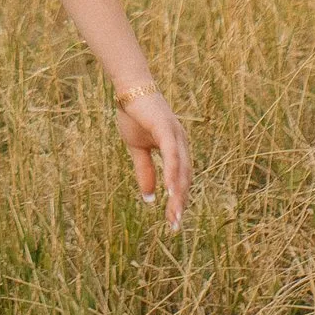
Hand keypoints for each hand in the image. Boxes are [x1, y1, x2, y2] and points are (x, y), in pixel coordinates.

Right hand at [117, 89, 191, 228]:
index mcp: (176, 148)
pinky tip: (170, 190)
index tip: (172, 221)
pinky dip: (173, 173)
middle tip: (175, 225)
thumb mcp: (137, 149)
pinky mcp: (167, 129)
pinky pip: (173, 156)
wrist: (129, 89)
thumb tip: (150, 198)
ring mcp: (176, 135)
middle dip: (180, 202)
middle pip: (185, 178)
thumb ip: (145, 171)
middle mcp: (181, 143)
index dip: (177, 200)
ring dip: (178, 193)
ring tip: (174, 214)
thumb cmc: (134, 115)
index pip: (181, 179)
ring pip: (182, 170)